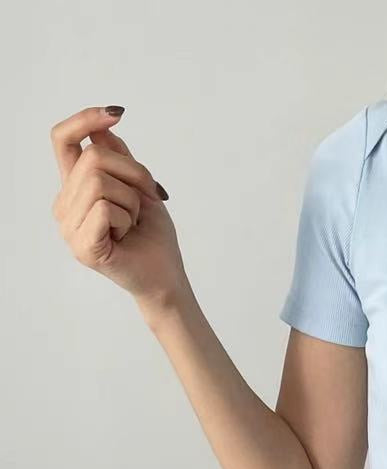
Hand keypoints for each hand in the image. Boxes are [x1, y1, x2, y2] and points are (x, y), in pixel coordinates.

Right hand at [50, 105, 187, 312]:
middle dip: (132, 173)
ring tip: (132, 224)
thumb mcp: (139, 186)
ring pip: (99, 181)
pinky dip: (126, 218)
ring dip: (131, 200)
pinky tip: (127, 237)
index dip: (85, 120)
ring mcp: (69, 227)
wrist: (166, 278)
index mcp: (74, 189)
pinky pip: (104, 208)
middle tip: (146, 199)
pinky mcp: (82, 246)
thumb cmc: (153, 237)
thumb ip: (118, 157)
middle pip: (92, 157)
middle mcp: (65, 206)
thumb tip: (102, 127)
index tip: (115, 114)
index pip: (63, 140)